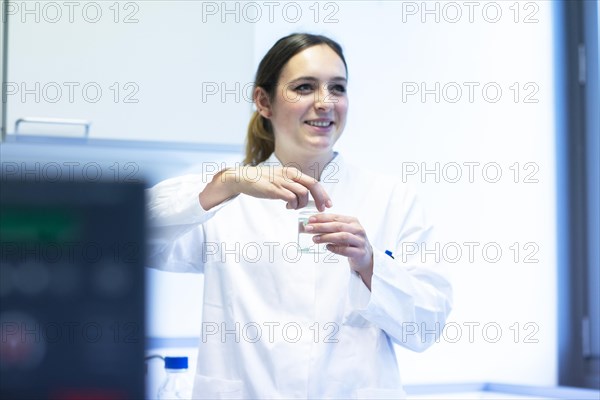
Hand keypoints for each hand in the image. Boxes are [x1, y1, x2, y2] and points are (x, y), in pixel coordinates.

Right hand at [200, 165, 331, 210]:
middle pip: (312, 185)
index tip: (328, 204)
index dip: (323, 193)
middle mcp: (289, 175)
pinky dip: (293, 205)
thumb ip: (293, 185)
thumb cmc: (263, 180)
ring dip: (302, 204)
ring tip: (294, 207)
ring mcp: (282, 181)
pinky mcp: (274, 189)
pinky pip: (291, 198)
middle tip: (322, 209)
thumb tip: (306, 196)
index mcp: (293, 172)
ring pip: (303, 193)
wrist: (244, 178)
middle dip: (320, 199)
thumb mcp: (281, 179)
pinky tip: (288, 206)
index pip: (313, 182)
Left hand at [305, 213, 373, 288]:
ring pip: (343, 237)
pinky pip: (346, 250)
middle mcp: (358, 229)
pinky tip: (327, 247)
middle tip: (308, 228)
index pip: (335, 217)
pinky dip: (335, 248)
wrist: (365, 257)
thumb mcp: (343, 232)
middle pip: (338, 226)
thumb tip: (312, 225)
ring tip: (315, 239)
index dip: (322, 218)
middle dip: (322, 226)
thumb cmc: (351, 242)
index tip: (310, 219)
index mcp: (352, 221)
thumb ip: (331, 228)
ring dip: (327, 237)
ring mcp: (360, 241)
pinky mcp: (360, 253)